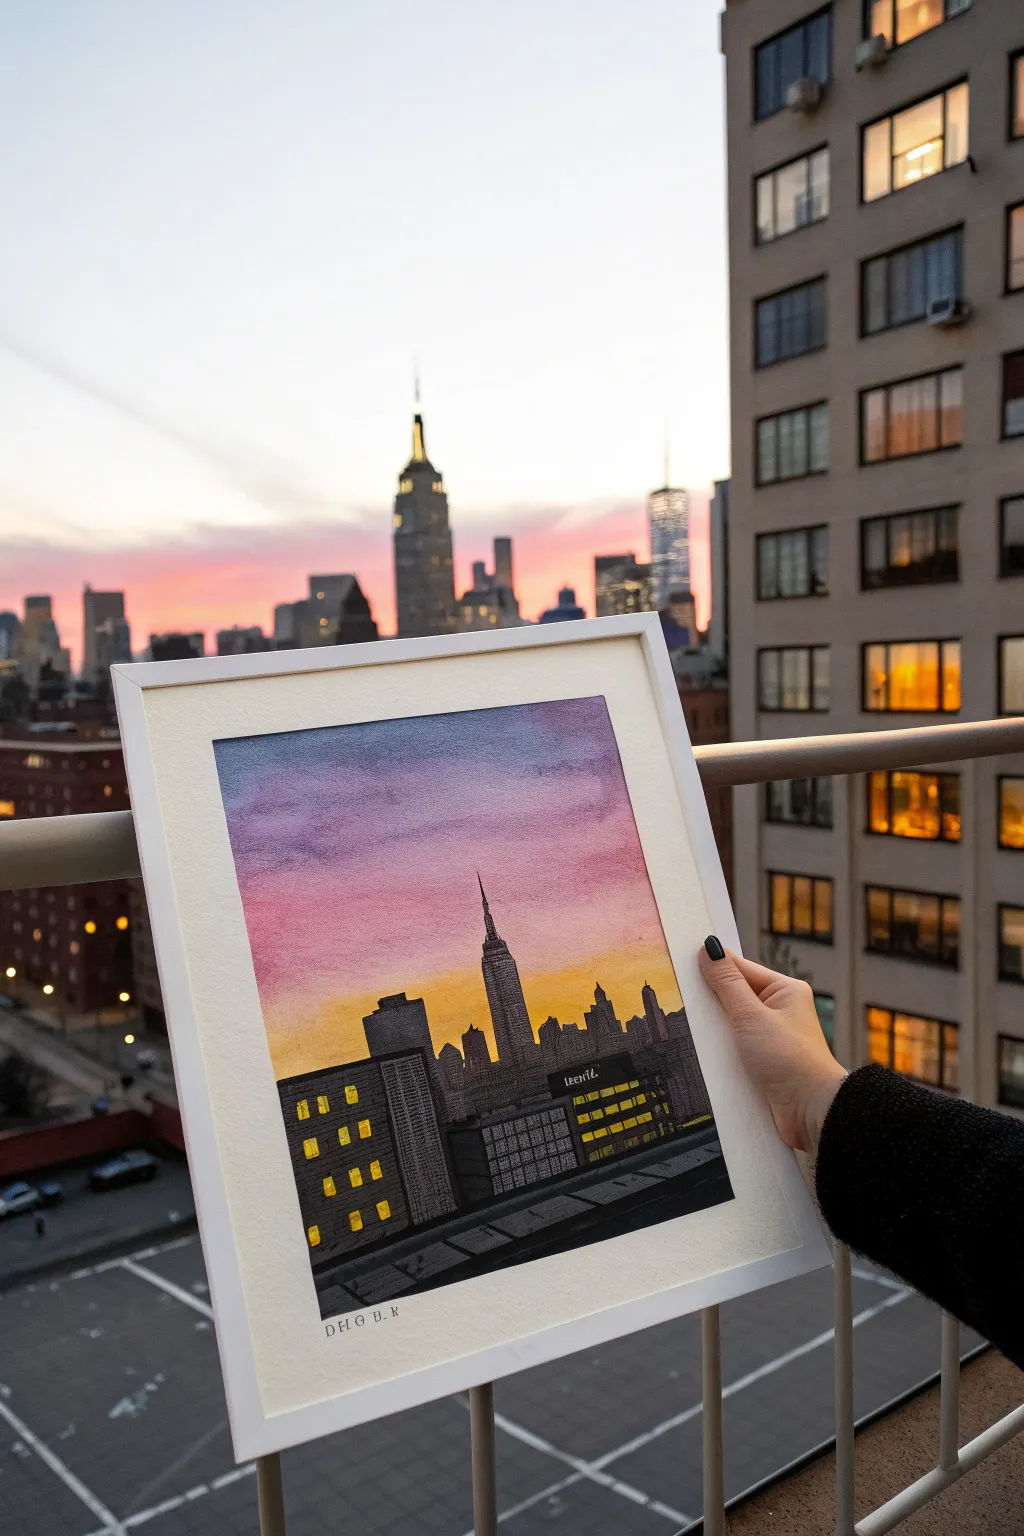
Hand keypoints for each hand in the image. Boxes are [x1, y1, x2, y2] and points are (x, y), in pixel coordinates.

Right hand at [698, 937, 846, 1155]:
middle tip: (677, 994)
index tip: (682, 960)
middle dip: (710, 1000)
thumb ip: (727, 983)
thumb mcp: (751, 1016)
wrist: (811, 1112)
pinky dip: (719, 1050)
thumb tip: (710, 948)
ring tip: (683, 1024)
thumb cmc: (790, 1059)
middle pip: (734, 996)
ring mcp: (771, 1038)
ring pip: (731, 1025)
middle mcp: (779, 1012)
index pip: (741, 969)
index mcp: (784, 991)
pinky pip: (735, 1048)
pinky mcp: (763, 1063)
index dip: (713, 966)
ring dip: (713, 1029)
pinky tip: (699, 1051)